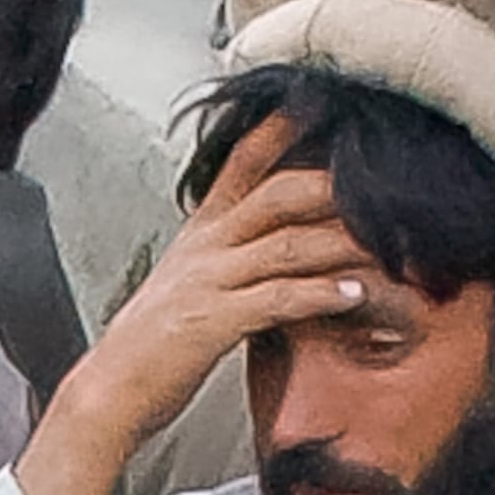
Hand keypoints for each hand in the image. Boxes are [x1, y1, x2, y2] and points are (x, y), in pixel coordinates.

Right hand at [12, 109, 369, 494]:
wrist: (108, 393)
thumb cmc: (150, 349)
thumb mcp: (185, 288)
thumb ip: (225, 263)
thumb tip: (266, 253)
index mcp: (200, 234)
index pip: (242, 163)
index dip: (279, 128)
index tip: (318, 100)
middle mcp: (205, 248)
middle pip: (278, 193)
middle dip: (333, 185)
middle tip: (382, 181)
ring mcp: (209, 282)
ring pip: (287, 244)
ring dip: (341, 242)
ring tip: (386, 242)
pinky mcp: (214, 322)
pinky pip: (278, 299)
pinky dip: (320, 294)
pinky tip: (353, 296)